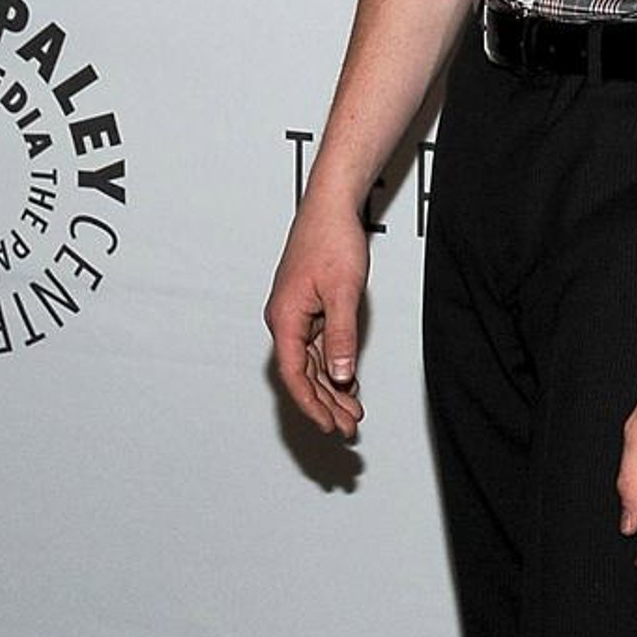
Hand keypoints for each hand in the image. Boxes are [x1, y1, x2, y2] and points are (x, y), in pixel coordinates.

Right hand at [265, 193, 369, 438]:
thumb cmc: (331, 240)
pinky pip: (318, 348)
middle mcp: (285, 320)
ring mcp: (296, 316)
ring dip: (331, 390)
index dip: (311, 404)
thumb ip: (341, 336)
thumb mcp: (343, 292)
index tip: (328, 425)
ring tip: (352, 413)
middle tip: (348, 428)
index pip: (294, 374)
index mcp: (284, 318)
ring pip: (311, 364)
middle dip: (325, 404)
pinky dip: (333, 368)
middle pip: (302, 375)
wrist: (331, 208)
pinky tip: (349, 385)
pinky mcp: (309, 309)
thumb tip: (340, 374)